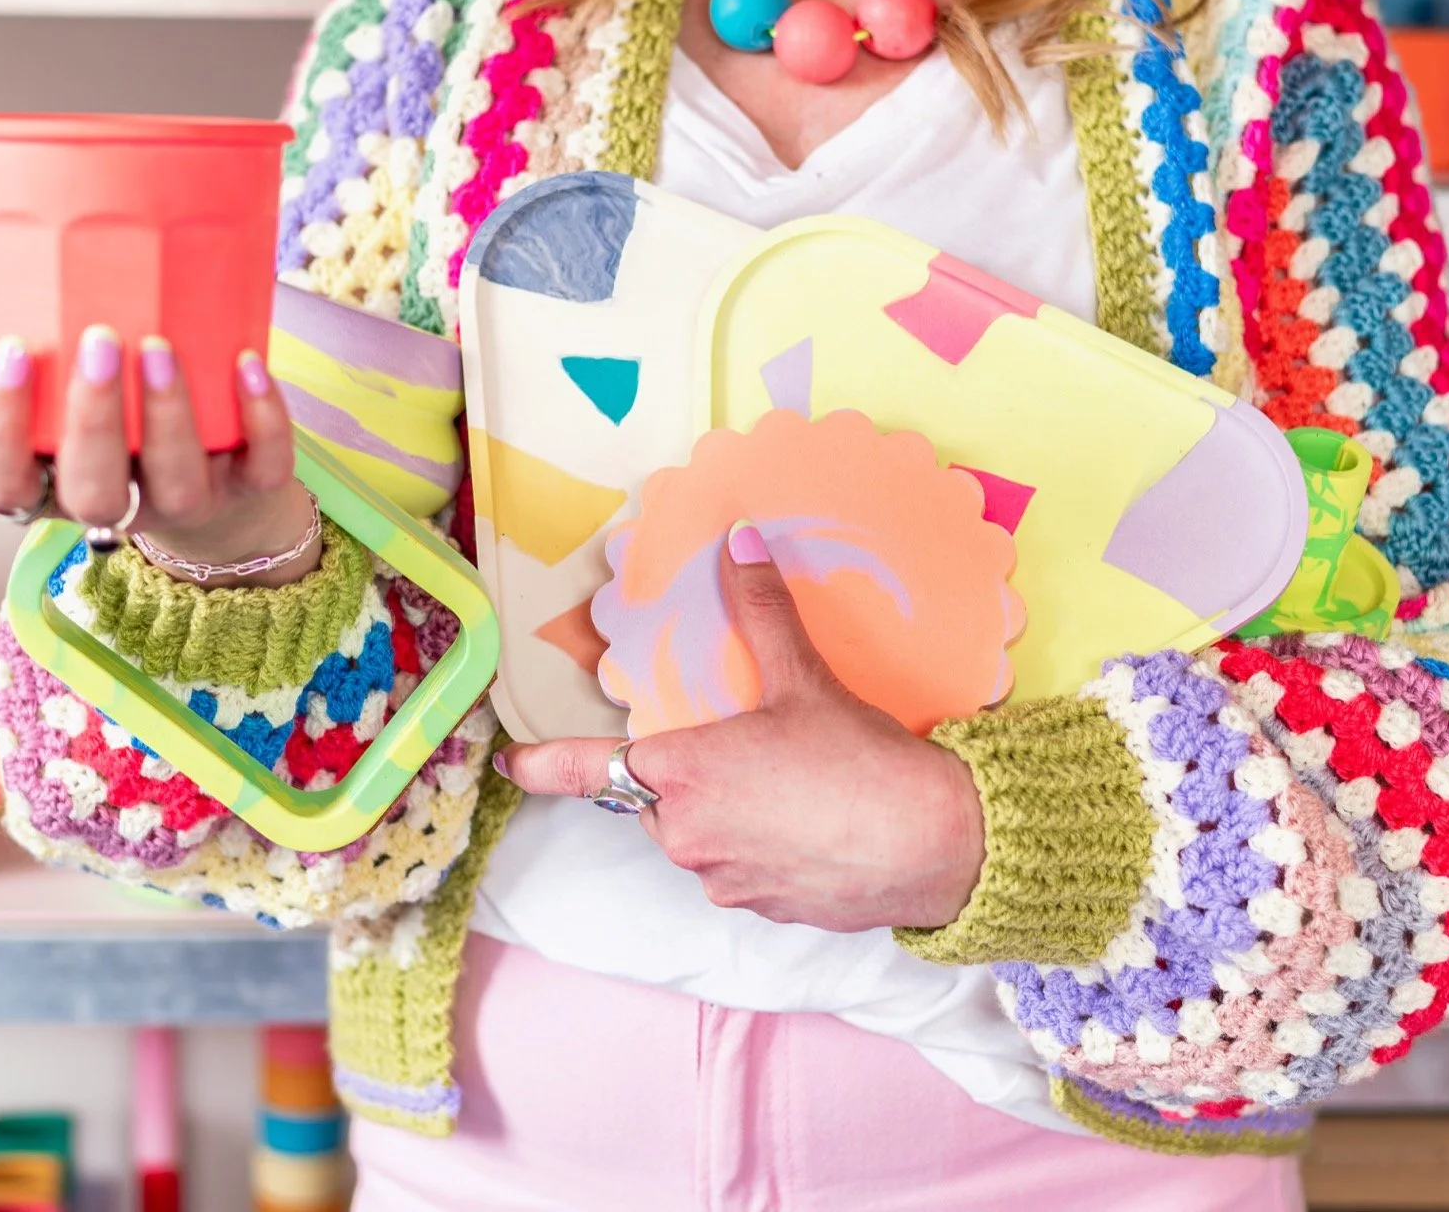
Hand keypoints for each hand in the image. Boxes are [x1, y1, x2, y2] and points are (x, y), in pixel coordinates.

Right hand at [0, 310, 314, 583]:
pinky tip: (248, 362)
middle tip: (97, 343)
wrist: (216, 483)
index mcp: (47, 485)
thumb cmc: (112, 426)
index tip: (10, 351)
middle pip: (92, 492)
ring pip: (177, 484)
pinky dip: (262, 417)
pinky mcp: (250, 490)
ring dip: (169, 415)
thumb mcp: (43, 399)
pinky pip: (262, 467)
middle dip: (92, 421)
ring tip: (159, 346)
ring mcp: (186, 501)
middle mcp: (115, 504)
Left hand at [498, 523, 986, 932]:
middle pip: (655, 800)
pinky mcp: (762, 910)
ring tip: (789, 784)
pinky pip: (739, 871)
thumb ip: (763, 610)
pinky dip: (759, 847)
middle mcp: (688, 835)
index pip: (589, 773)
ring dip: (722, 813)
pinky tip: (810, 824)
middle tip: (742, 747)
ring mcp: (723, 881)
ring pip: (698, 837)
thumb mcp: (805, 678)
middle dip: (682, 776)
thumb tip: (739, 539)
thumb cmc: (862, 762)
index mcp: (683, 773)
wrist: (936, 846)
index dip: (544, 769)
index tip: (512, 766)